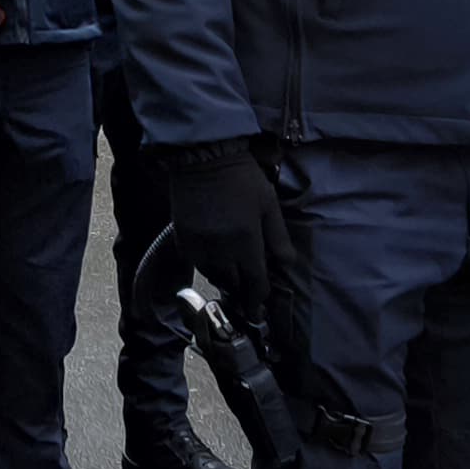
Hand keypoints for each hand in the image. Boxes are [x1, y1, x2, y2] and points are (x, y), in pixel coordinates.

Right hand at [162, 143, 293, 323]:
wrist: (204, 158)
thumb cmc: (242, 179)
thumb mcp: (269, 204)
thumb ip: (279, 237)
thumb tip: (287, 265)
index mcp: (245, 241)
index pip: (254, 282)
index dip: (259, 298)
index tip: (260, 310)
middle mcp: (220, 250)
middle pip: (232, 283)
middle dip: (242, 289)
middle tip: (247, 290)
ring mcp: (199, 245)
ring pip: (212, 276)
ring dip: (224, 278)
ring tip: (232, 274)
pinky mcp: (183, 239)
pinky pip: (196, 263)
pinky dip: (206, 265)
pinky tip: (214, 258)